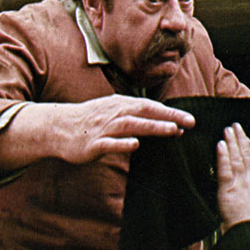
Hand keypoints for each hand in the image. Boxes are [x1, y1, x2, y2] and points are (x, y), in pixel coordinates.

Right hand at [53, 95, 195, 162]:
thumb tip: (168, 124)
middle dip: (169, 117)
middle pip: (145, 112)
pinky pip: (109, 143)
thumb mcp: (114, 113)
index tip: (190, 119)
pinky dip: (122, 143)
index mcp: (121, 105)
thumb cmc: (90, 121)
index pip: (150, 107)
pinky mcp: (92, 144)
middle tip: (190, 122)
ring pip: (131, 125)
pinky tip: (135, 144)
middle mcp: (114, 113)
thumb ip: (138, 118)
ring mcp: (103, 128)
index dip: (171, 112)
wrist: (58, 128)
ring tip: (172, 130)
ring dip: (152, 127)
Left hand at [216, 123, 249, 231]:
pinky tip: (220, 144)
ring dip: (231, 142)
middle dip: (241, 139)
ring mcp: (241, 183)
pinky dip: (222, 156)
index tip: (247, 139)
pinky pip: (224, 169)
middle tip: (236, 126)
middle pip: (247, 155)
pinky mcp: (228, 189)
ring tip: (227, 130)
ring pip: (236, 158)